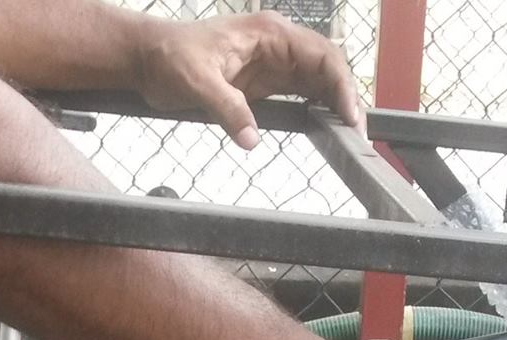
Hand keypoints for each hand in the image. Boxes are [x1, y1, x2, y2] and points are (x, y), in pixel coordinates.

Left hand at [133, 10, 362, 149]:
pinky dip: (318, 110)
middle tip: (357, 136)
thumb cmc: (170, 59)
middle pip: (328, 67)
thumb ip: (227, 109)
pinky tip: (328, 130)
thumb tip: (252, 139)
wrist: (150, 59)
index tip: (349, 117)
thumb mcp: (196, 83)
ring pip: (319, 81)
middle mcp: (278, 44)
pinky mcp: (265, 83)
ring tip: (349, 139)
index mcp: (269, 33)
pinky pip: (302, 93)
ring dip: (336, 106)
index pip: (321, 55)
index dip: (341, 85)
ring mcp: (274, 63)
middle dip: (347, 98)